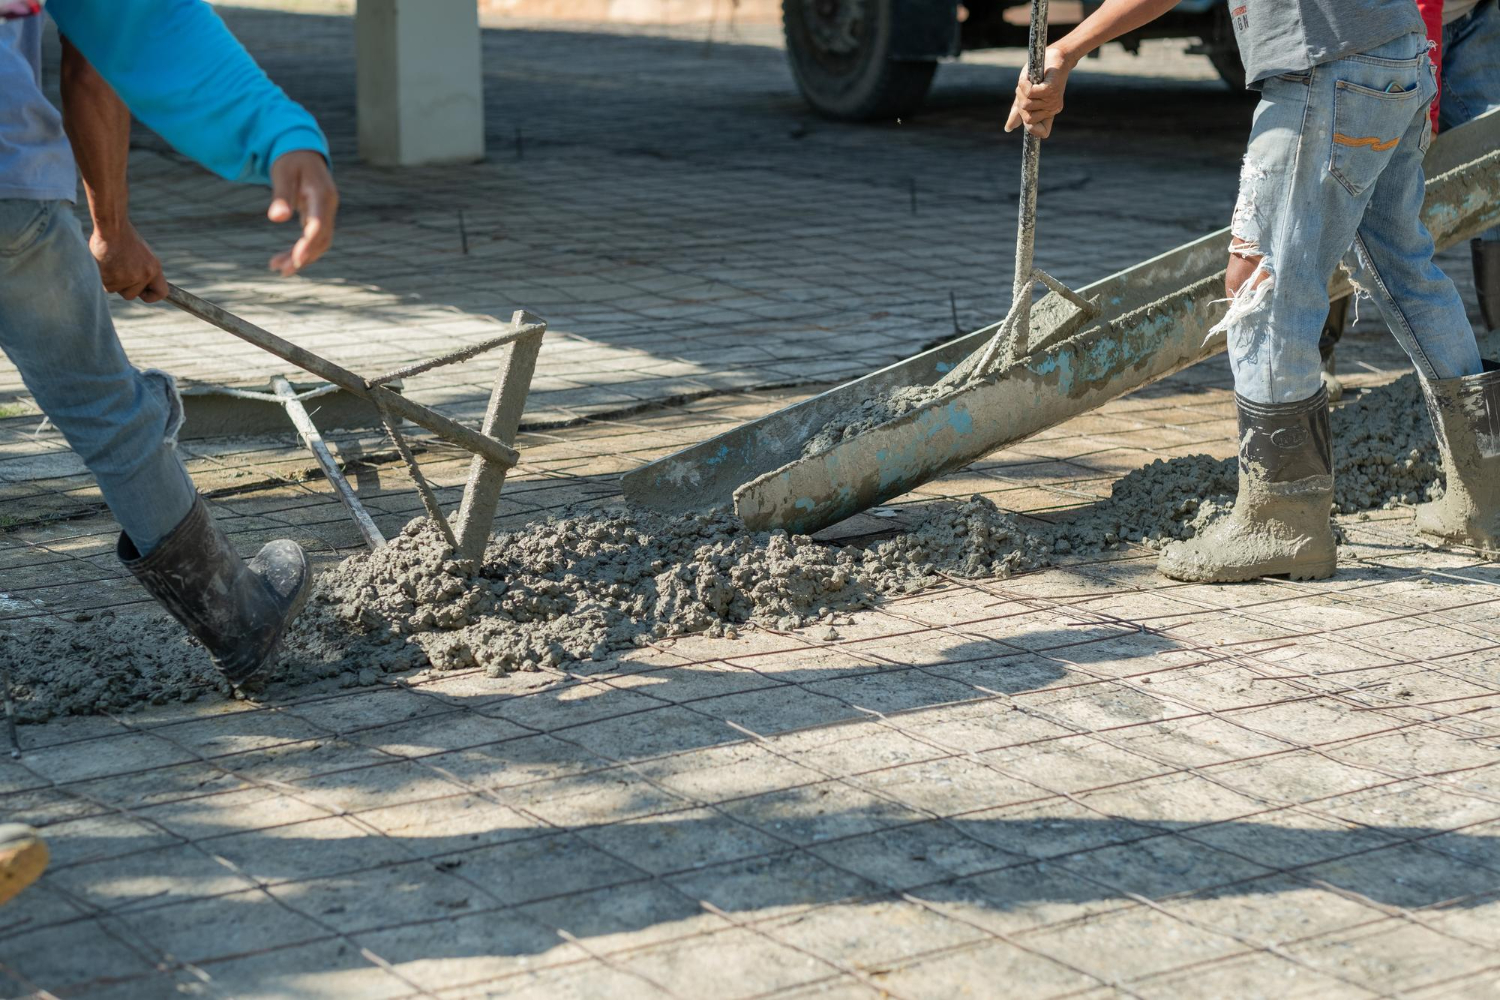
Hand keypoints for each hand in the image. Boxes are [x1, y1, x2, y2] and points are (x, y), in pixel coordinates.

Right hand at [89, 222, 167, 301]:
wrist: (112, 227)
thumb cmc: (123, 237)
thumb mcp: (142, 253)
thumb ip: (143, 269)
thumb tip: (139, 284)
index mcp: (154, 268)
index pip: (161, 292)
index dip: (151, 295)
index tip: (143, 293)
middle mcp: (144, 275)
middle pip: (132, 295)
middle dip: (123, 287)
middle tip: (117, 270)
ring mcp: (128, 278)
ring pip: (116, 290)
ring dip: (111, 281)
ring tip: (110, 263)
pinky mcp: (112, 280)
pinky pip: (105, 286)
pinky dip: (102, 277)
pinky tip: (102, 264)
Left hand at [267, 149, 337, 275]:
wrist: (303, 153)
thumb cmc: (291, 161)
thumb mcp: (282, 173)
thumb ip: (281, 195)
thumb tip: (275, 219)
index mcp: (322, 195)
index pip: (319, 224)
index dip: (309, 243)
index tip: (297, 259)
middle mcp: (328, 207)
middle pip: (321, 239)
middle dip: (302, 256)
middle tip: (280, 270)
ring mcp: (326, 214)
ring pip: (318, 243)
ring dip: (301, 258)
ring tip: (277, 268)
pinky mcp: (319, 218)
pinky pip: (313, 239)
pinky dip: (300, 251)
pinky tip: (283, 260)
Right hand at [1005, 46, 1074, 138]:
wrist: (1054, 56)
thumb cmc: (1040, 75)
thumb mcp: (1026, 95)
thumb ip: (1018, 112)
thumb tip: (1008, 128)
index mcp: (1049, 113)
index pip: (1040, 132)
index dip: (1029, 124)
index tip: (1028, 110)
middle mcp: (1053, 109)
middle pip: (1027, 118)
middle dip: (1020, 103)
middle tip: (1027, 89)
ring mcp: (1052, 100)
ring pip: (1026, 105)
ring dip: (1021, 91)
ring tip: (1029, 81)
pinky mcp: (1050, 90)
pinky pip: (1030, 93)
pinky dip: (1024, 84)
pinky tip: (1029, 77)